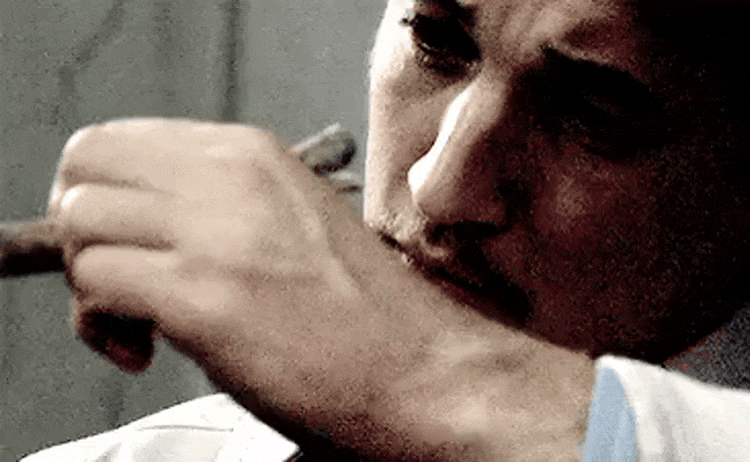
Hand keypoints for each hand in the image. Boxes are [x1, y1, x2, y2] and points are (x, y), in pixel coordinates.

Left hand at [48, 118, 593, 460]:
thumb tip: (143, 223)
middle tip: (121, 277)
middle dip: (85, 226)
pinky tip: (149, 349)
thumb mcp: (293, 220)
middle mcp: (231, 176)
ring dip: (89, 278)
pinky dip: (101, 324)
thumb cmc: (364, 314)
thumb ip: (220, 203)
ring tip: (138, 320)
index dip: (110, 198)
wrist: (421, 370)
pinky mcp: (204, 296)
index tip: (134, 245)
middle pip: (86, 164)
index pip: (121, 141)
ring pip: (78, 221)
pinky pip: (94, 283)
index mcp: (255, 153)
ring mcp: (217, 233)